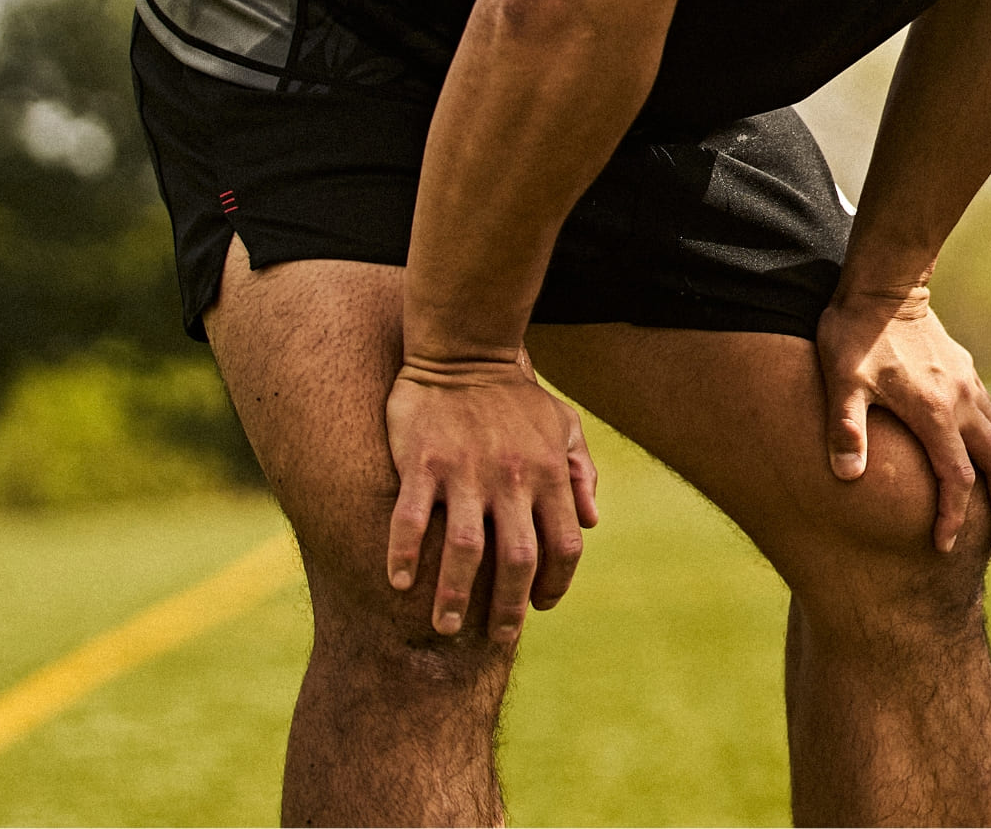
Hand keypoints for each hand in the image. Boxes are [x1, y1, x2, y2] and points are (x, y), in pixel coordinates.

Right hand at [385, 350, 600, 643]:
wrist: (465, 352)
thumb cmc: (517, 397)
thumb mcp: (563, 426)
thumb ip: (579, 474)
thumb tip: (592, 521)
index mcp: (548, 473)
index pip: (564, 544)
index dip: (556, 583)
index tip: (541, 605)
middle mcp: (512, 479)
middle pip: (517, 559)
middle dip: (507, 607)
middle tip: (496, 637)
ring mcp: (465, 473)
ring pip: (463, 550)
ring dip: (454, 595)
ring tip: (444, 627)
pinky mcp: (422, 464)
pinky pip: (409, 519)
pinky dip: (402, 555)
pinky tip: (398, 583)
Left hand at [816, 284, 990, 554]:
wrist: (883, 284)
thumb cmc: (854, 335)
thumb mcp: (841, 381)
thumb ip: (846, 428)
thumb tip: (847, 476)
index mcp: (935, 411)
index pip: (957, 478)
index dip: (953, 516)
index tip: (943, 545)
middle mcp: (962, 401)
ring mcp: (969, 386)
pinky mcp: (966, 373)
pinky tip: (983, 460)